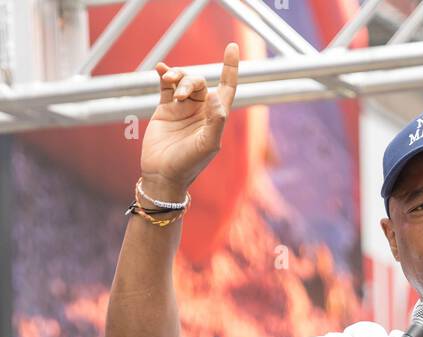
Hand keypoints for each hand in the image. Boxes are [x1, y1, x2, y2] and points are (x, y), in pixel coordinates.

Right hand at [140, 43, 238, 200]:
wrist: (162, 175)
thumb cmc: (188, 164)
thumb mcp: (207, 145)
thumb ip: (216, 121)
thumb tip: (217, 96)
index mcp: (215, 118)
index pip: (226, 88)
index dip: (230, 68)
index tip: (232, 46)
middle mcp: (200, 111)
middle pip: (200, 82)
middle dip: (191, 81)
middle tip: (180, 95)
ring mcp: (182, 108)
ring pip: (183, 80)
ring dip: (177, 77)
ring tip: (169, 84)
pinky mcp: (165, 109)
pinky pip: (165, 85)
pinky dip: (164, 75)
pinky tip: (161, 70)